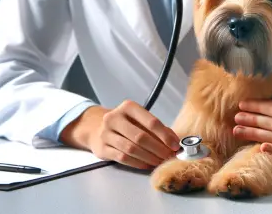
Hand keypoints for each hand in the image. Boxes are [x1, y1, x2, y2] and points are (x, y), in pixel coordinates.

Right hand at [61, 100, 180, 169]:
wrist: (95, 127)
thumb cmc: (124, 123)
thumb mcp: (139, 119)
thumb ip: (156, 128)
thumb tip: (174, 141)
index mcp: (128, 107)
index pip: (151, 121)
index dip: (165, 135)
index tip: (175, 145)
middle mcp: (114, 118)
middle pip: (141, 137)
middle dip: (158, 149)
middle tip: (169, 156)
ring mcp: (106, 133)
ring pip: (131, 149)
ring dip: (149, 158)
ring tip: (160, 161)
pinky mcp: (102, 148)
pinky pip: (123, 158)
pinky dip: (138, 163)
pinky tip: (148, 164)